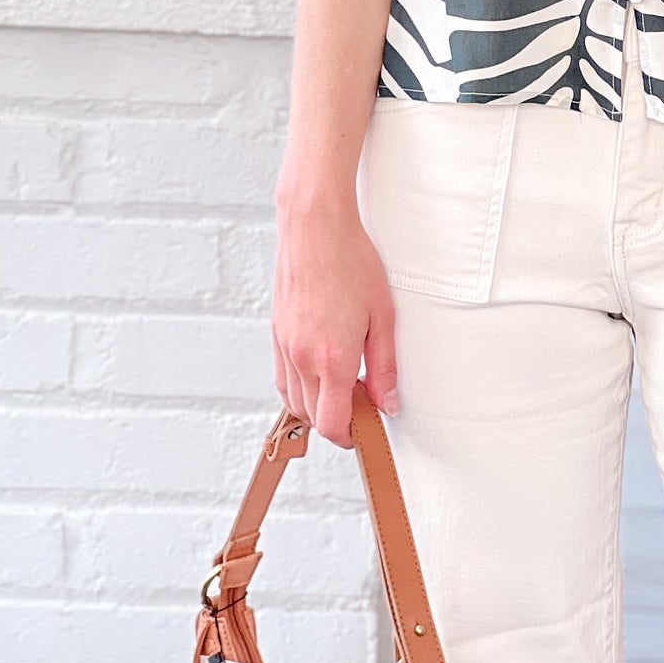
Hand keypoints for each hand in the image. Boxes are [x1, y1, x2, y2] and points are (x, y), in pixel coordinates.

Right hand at [272, 196, 399, 449]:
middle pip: (312, 417)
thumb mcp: (383, 315)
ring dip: (316, 405)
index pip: (333, 423)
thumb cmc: (351, 261)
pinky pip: (283, 377)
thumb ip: (385, 365)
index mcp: (331, 358)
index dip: (350, 435)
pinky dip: (299, 386)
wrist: (315, 227)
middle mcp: (302, 358)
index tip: (365, 430)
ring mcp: (285, 346)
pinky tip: (320, 370)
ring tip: (344, 384)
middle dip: (337, 420)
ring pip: (294, 400)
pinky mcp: (276, 332)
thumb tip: (387, 402)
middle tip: (363, 403)